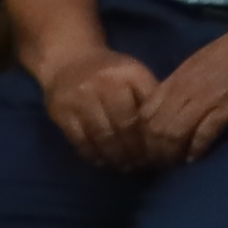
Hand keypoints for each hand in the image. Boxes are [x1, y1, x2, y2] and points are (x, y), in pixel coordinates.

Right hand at [30, 35, 165, 169]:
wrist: (67, 59)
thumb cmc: (110, 71)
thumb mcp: (134, 74)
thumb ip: (149, 98)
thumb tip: (167, 132)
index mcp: (129, 73)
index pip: (145, 111)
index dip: (153, 136)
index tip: (161, 153)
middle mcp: (103, 84)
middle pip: (124, 126)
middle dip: (136, 151)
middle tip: (144, 167)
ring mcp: (79, 99)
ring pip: (101, 136)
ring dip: (116, 157)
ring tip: (126, 168)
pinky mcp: (60, 112)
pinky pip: (79, 140)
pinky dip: (93, 155)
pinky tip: (104, 163)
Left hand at [135, 26, 227, 163]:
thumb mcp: (199, 61)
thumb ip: (181, 84)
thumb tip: (169, 105)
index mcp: (177, 77)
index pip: (145, 112)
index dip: (143, 134)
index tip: (150, 146)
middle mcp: (185, 89)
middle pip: (156, 127)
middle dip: (155, 150)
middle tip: (162, 162)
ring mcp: (206, 98)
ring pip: (174, 133)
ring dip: (173, 153)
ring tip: (178, 163)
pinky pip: (204, 133)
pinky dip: (197, 149)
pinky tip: (196, 157)